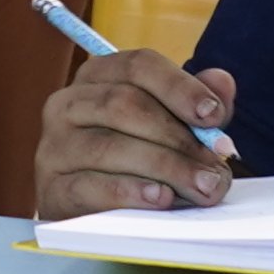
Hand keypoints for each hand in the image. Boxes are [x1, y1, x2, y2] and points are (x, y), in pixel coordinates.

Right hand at [30, 49, 237, 219]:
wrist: (91, 208)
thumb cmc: (135, 158)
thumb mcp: (169, 124)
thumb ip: (196, 103)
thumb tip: (222, 82)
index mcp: (97, 76)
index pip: (138, 65)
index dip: (180, 87)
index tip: (214, 116)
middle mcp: (67, 104)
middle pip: (125, 105)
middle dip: (179, 137)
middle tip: (216, 166)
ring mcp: (54, 147)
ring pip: (110, 147)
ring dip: (165, 167)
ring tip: (201, 187)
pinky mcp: (52, 189)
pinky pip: (90, 187)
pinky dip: (130, 192)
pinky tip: (161, 198)